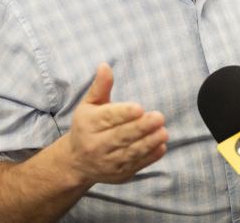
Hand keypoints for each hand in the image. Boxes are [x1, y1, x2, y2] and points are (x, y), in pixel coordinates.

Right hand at [60, 63, 167, 185]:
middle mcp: (96, 144)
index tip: (139, 108)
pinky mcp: (119, 174)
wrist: (76, 162)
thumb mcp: (89, 105)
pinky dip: (149, 157)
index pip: (107, 118)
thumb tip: (105, 65)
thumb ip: (100, 87)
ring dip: (148, 143)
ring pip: (130, 152)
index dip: (124, 113)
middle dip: (141, 127)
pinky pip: (136, 165)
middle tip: (159, 117)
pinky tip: (161, 147)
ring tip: (163, 132)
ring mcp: (107, 162)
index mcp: (89, 124)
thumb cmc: (87, 127)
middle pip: (120, 136)